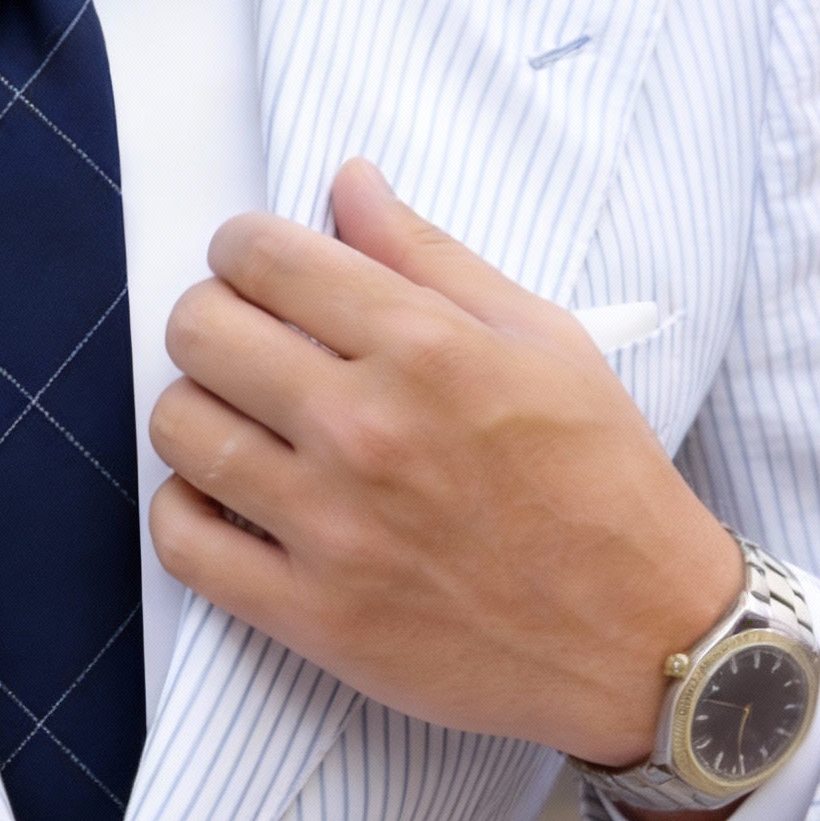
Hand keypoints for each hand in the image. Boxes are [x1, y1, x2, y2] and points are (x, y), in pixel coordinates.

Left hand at [148, 160, 741, 769]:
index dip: (242, 248)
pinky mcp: (309, 613)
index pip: (264, 258)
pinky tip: (221, 498)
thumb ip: (429, 255)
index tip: (254, 267)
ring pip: (178, 427)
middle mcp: (366, 430)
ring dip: (194, 410)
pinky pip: (179, 541)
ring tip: (238, 420)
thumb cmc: (599, 482)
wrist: (641, 637)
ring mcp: (331, 526)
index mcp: (426, 349)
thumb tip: (348, 183)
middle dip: (210, 317)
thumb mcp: (542, 340)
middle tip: (242, 341)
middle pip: (199, 331)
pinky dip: (181, 510)